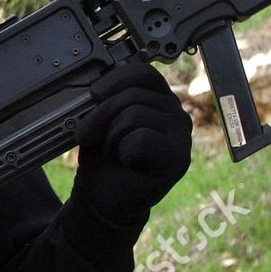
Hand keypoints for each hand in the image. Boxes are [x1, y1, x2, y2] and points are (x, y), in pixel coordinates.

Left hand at [70, 60, 192, 225]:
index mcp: (159, 100)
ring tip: (113, 153)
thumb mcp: (102, 121)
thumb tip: (96, 87)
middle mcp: (176, 113)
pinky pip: (141, 139)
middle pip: (133, 95)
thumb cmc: (104, 158)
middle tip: (89, 136)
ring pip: (135, 116)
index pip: (144, 74)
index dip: (115, 80)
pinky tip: (128, 163)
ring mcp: (182, 136)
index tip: (94, 94)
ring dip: (111, 138)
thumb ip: (108, 99)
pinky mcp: (179, 158)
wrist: (105, 197)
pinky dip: (124, 152)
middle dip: (102, 115)